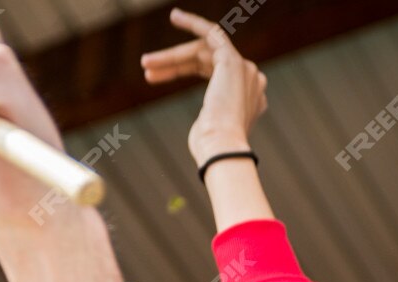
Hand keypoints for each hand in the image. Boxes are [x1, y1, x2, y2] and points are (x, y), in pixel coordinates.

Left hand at [142, 10, 267, 163]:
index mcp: (249, 99)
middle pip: (206, 61)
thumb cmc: (210, 149)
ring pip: (203, 51)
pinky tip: (176, 17)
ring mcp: (245, 70)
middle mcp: (252, 81)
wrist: (221, 149)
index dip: (182, 70)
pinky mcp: (233, 61)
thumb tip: (206, 124)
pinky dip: (194, 22)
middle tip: (146, 69)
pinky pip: (213, 33)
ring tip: (145, 63)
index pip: (213, 74)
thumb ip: (210, 118)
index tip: (154, 77)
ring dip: (171, 56)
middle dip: (173, 63)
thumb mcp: (208, 131)